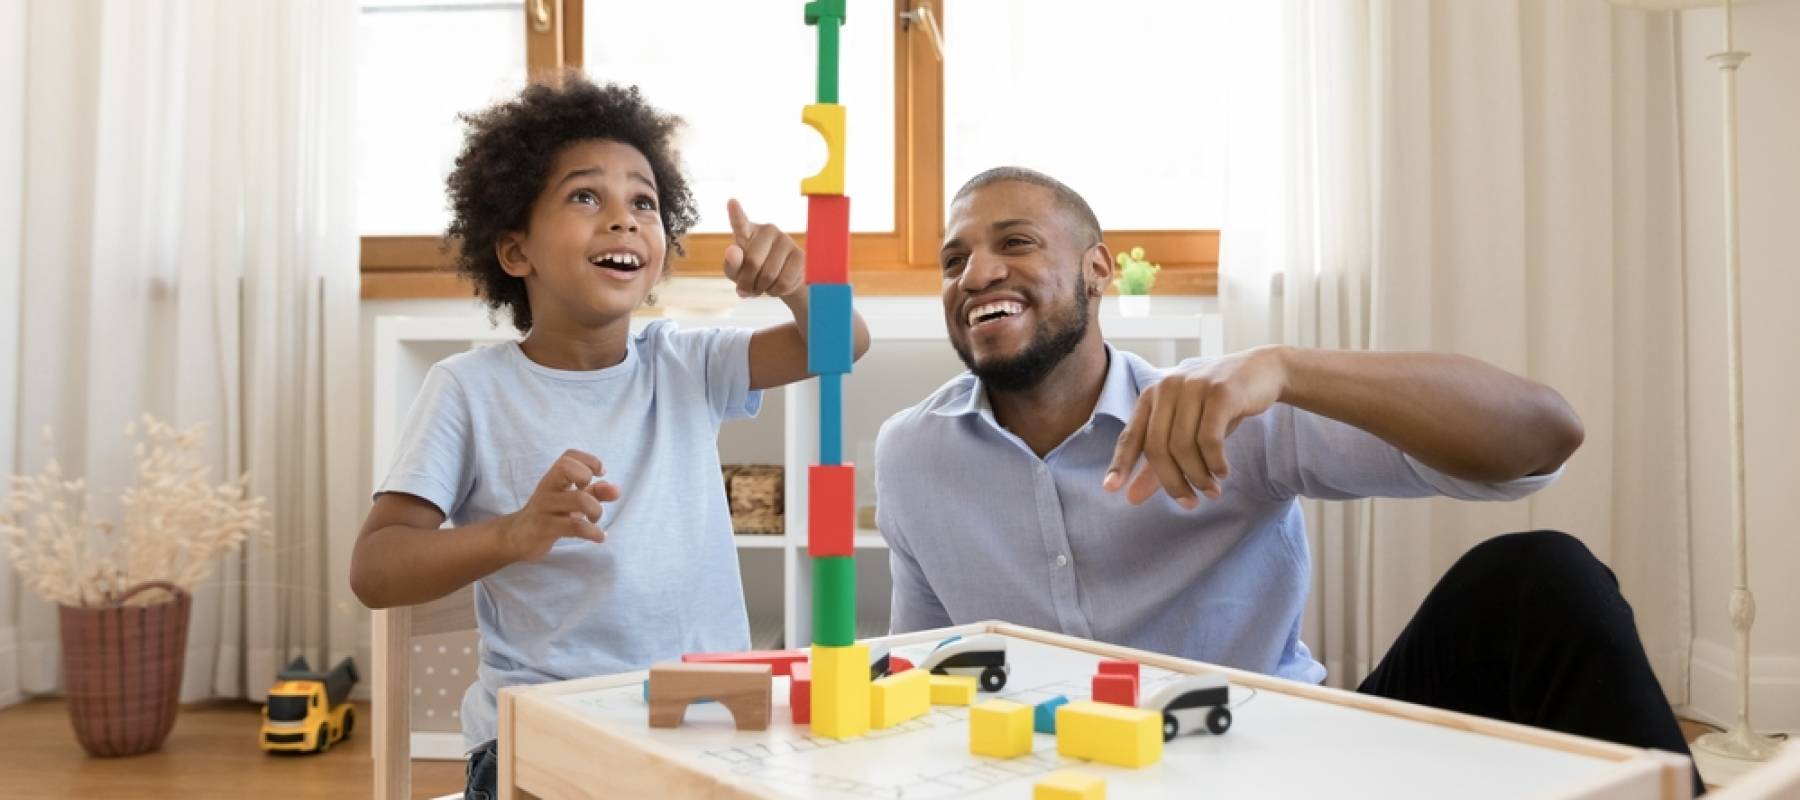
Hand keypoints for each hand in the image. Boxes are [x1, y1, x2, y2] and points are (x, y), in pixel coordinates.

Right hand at [498, 449, 620, 561]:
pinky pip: (574, 527)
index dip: (589, 460)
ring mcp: (544, 508)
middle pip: (566, 467)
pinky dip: (594, 533)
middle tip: (590, 495)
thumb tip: (616, 490)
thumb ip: (595, 493)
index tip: (600, 473)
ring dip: (596, 510)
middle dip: (586, 477)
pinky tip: (600, 537)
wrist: (517, 537)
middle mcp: (547, 488)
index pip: (569, 455)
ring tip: (595, 520)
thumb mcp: (572, 500)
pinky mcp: (544, 528)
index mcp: (554, 478)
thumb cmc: (550, 513)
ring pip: (578, 499)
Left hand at [722, 199, 805, 299]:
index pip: (740, 222)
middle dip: (748, 282)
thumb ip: (731, 264)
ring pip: (769, 275)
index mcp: (747, 231)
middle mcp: (768, 230)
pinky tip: (775, 286)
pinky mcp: (800, 255)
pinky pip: (784, 282)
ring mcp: (786, 240)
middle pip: (753, 262)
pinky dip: (776, 291)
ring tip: (762, 286)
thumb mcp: (736, 272)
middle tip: (747, 287)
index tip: (731, 203)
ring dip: (762, 288)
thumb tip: (733, 251)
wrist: (779, 279)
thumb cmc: (752, 272)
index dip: (735, 214)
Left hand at [1104, 346, 1288, 507]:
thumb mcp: (1187, 431)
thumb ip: (1159, 463)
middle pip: (1157, 447)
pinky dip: (1215, 462)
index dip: (1120, 463)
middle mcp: (1167, 388)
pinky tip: (1223, 472)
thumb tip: (1132, 497)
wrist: (1262, 372)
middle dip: (1172, 482)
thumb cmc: (1219, 406)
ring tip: (1212, 491)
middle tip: (1190, 503)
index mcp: (1152, 396)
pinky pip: (1209, 439)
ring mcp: (1193, 387)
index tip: (1111, 489)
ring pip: (1183, 446)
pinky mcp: (1220, 392)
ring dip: (1198, 476)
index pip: (1131, 436)